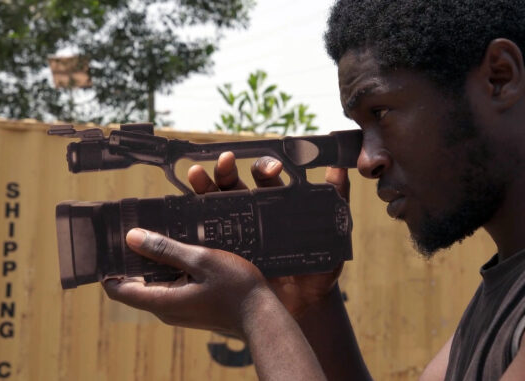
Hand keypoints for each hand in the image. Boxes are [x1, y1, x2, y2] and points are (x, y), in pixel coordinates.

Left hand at [102, 228, 271, 337]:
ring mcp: (178, 308)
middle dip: (131, 257)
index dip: (108, 265)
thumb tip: (132, 238)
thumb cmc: (236, 287)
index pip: (116, 288)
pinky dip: (169, 266)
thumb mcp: (201, 260)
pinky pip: (169, 284)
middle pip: (133, 283)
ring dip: (153, 259)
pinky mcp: (190, 305)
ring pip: (153, 281)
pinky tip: (180, 247)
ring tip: (158, 231)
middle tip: (134, 227)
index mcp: (162, 300)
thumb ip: (166, 249)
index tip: (109, 242)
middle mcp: (165, 308)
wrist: (263, 314)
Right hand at [188, 152, 350, 318]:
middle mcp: (251, 211)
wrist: (306, 303)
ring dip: (203, 186)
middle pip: (233, 183)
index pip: (265, 176)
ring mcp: (235, 231)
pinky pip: (203, 235)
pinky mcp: (222, 252)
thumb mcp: (333, 232)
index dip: (265, 167)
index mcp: (275, 201)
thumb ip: (337, 201)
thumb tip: (343, 169)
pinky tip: (182, 213)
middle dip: (226, 170)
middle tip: (225, 162)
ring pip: (213, 203)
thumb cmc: (320, 264)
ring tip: (196, 176)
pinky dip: (190, 221)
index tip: (273, 169)